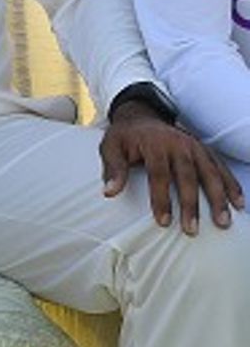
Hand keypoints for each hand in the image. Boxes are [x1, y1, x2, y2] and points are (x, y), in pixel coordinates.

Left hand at [100, 101, 244, 233]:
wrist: (141, 116)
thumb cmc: (124, 138)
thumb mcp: (110, 148)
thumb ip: (113, 169)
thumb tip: (109, 193)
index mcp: (154, 144)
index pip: (159, 174)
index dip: (161, 199)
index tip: (164, 222)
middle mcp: (178, 143)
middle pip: (188, 176)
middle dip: (191, 204)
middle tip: (192, 230)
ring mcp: (194, 146)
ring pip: (210, 173)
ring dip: (219, 197)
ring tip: (224, 221)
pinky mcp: (204, 149)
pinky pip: (221, 167)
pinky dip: (231, 184)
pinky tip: (238, 203)